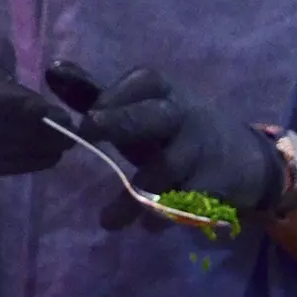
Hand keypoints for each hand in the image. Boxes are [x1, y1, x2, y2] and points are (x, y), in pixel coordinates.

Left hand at [45, 62, 282, 228]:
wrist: (244, 159)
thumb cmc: (174, 130)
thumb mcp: (141, 111)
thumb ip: (97, 95)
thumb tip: (52, 69)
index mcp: (164, 93)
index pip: (143, 81)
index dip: (114, 95)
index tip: (86, 115)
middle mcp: (184, 115)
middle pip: (156, 115)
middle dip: (121, 121)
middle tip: (88, 129)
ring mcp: (200, 150)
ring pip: (166, 168)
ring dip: (134, 195)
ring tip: (107, 220)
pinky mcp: (214, 183)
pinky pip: (185, 201)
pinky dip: (163, 216)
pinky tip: (146, 228)